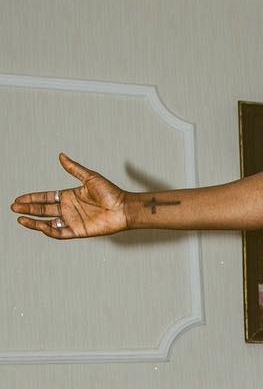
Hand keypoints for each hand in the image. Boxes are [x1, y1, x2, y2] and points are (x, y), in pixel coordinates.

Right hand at [10, 153, 128, 238]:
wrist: (124, 207)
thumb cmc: (111, 192)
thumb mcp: (90, 177)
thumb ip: (74, 168)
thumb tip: (61, 155)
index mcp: (69, 196)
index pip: (46, 197)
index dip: (32, 198)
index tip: (19, 198)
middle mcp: (69, 209)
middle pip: (43, 210)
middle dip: (28, 209)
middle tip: (14, 207)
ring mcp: (73, 220)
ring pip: (48, 223)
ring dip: (34, 221)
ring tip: (21, 218)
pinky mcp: (79, 231)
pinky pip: (60, 233)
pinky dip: (49, 231)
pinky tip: (40, 226)